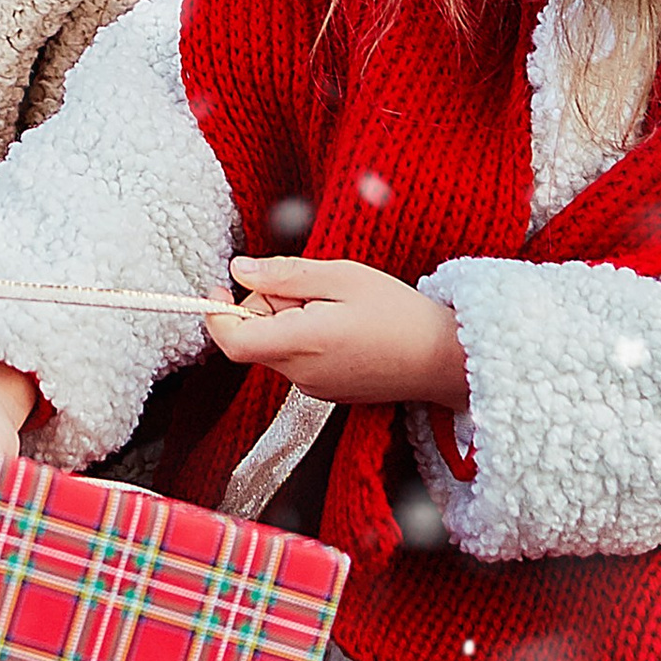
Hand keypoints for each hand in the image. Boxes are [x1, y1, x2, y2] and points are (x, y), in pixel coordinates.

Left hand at [202, 258, 469, 411]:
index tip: (221, 285)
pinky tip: (343, 325)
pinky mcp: (326, 391)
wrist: (445, 359)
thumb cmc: (399, 314)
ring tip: (335, 306)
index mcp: (301, 344)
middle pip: (254, 336)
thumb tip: (238, 270)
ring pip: (275, 344)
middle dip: (267, 303)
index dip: (215, 313)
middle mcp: (300, 375)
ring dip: (288, 318)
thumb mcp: (341, 276)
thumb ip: (284, 274)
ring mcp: (313, 388)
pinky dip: (305, 335)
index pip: (231, 341)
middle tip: (311, 285)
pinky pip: (296, 357)